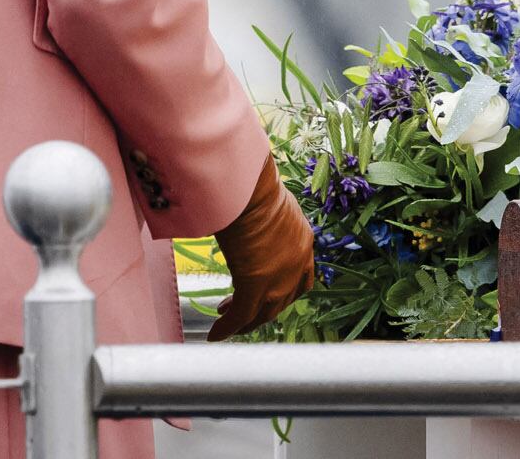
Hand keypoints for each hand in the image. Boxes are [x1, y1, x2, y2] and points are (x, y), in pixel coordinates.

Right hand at [209, 154, 313, 340]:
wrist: (250, 187)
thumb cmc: (254, 187)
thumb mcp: (273, 206)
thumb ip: (269, 223)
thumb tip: (251, 220)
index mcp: (304, 241)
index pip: (301, 279)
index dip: (283, 293)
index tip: (267, 296)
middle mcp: (297, 263)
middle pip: (281, 301)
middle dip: (260, 309)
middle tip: (239, 308)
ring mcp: (279, 277)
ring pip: (262, 313)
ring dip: (244, 321)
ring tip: (225, 319)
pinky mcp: (255, 284)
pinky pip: (241, 315)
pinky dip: (228, 327)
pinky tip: (216, 333)